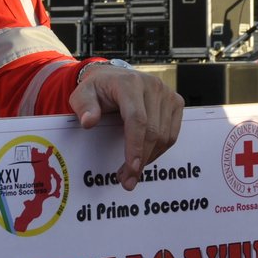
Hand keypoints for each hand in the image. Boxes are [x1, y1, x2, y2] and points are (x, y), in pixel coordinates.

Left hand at [69, 66, 183, 190]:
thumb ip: (83, 107)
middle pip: (153, 131)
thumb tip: (89, 122)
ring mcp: (167, 94)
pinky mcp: (176, 102)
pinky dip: (159, 150)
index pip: (137, 119)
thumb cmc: (97, 88)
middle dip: (141, 160)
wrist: (113, 77)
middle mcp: (152, 86)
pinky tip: (144, 158)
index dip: (135, 146)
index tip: (131, 169)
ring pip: (165, 135)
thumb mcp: (81, 94)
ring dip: (150, 158)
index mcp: (129, 83)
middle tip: (127, 180)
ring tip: (132, 172)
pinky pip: (172, 133)